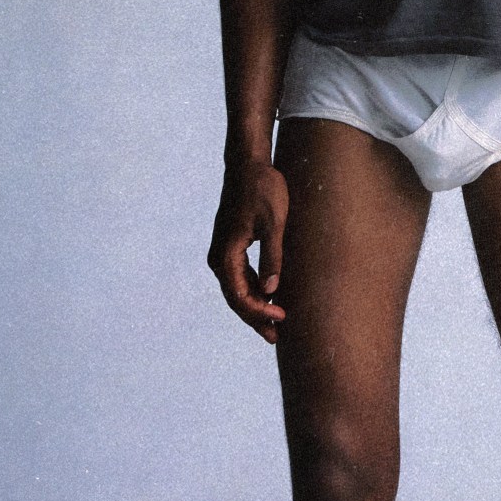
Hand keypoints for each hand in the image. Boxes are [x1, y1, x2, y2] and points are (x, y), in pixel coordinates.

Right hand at [209, 156, 288, 343]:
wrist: (248, 164)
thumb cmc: (263, 189)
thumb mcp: (274, 223)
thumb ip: (272, 257)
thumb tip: (272, 289)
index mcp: (226, 254)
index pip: (240, 296)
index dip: (259, 312)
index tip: (281, 319)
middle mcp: (219, 256)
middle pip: (235, 298)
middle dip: (255, 318)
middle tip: (276, 337)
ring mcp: (223, 251)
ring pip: (237, 289)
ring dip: (255, 306)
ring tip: (275, 323)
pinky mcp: (231, 245)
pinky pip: (240, 276)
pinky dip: (254, 290)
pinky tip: (270, 298)